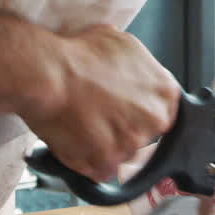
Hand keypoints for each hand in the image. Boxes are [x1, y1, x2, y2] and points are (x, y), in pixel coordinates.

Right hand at [24, 23, 179, 181]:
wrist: (49, 74)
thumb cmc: (79, 55)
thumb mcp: (122, 44)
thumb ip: (139, 66)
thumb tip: (134, 73)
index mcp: (164, 92)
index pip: (162, 112)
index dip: (140, 112)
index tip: (127, 113)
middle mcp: (154, 120)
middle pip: (145, 136)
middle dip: (124, 130)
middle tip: (101, 117)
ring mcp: (131, 145)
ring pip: (122, 154)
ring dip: (105, 146)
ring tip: (83, 126)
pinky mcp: (106, 164)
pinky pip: (101, 170)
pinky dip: (87, 161)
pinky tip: (76, 141)